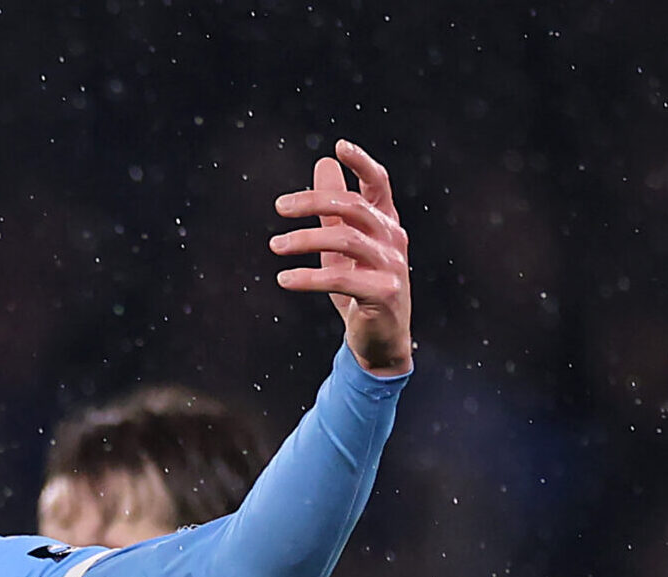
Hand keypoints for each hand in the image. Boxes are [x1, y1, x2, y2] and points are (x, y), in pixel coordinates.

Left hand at [271, 140, 412, 375]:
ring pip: (347, 240)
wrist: (378, 339)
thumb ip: (332, 208)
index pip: (379, 184)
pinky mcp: (383, 293)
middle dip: (314, 201)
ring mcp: (392, 266)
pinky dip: (309, 277)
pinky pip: (342, 279)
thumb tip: (323, 163)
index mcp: (385, 222)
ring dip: (305, 239)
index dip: (362, 163)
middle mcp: (393, 238)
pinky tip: (284, 278)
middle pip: (354, 206)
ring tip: (275, 246)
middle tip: (280, 207)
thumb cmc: (359, 286)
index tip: (340, 145)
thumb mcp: (342, 244)